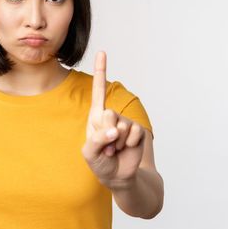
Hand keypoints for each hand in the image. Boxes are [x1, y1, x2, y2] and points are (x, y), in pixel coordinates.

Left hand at [81, 51, 146, 188]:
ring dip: (117, 143)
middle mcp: (110, 116)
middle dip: (105, 134)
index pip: (98, 91)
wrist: (120, 176)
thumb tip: (115, 131)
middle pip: (108, 114)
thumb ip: (98, 140)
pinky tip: (126, 149)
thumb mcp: (90, 153)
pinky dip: (129, 144)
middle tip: (107, 147)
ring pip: (121, 126)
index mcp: (96, 117)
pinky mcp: (137, 131)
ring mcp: (124, 123)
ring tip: (115, 150)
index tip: (102, 52)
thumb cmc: (101, 163)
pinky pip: (134, 133)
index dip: (101, 71)